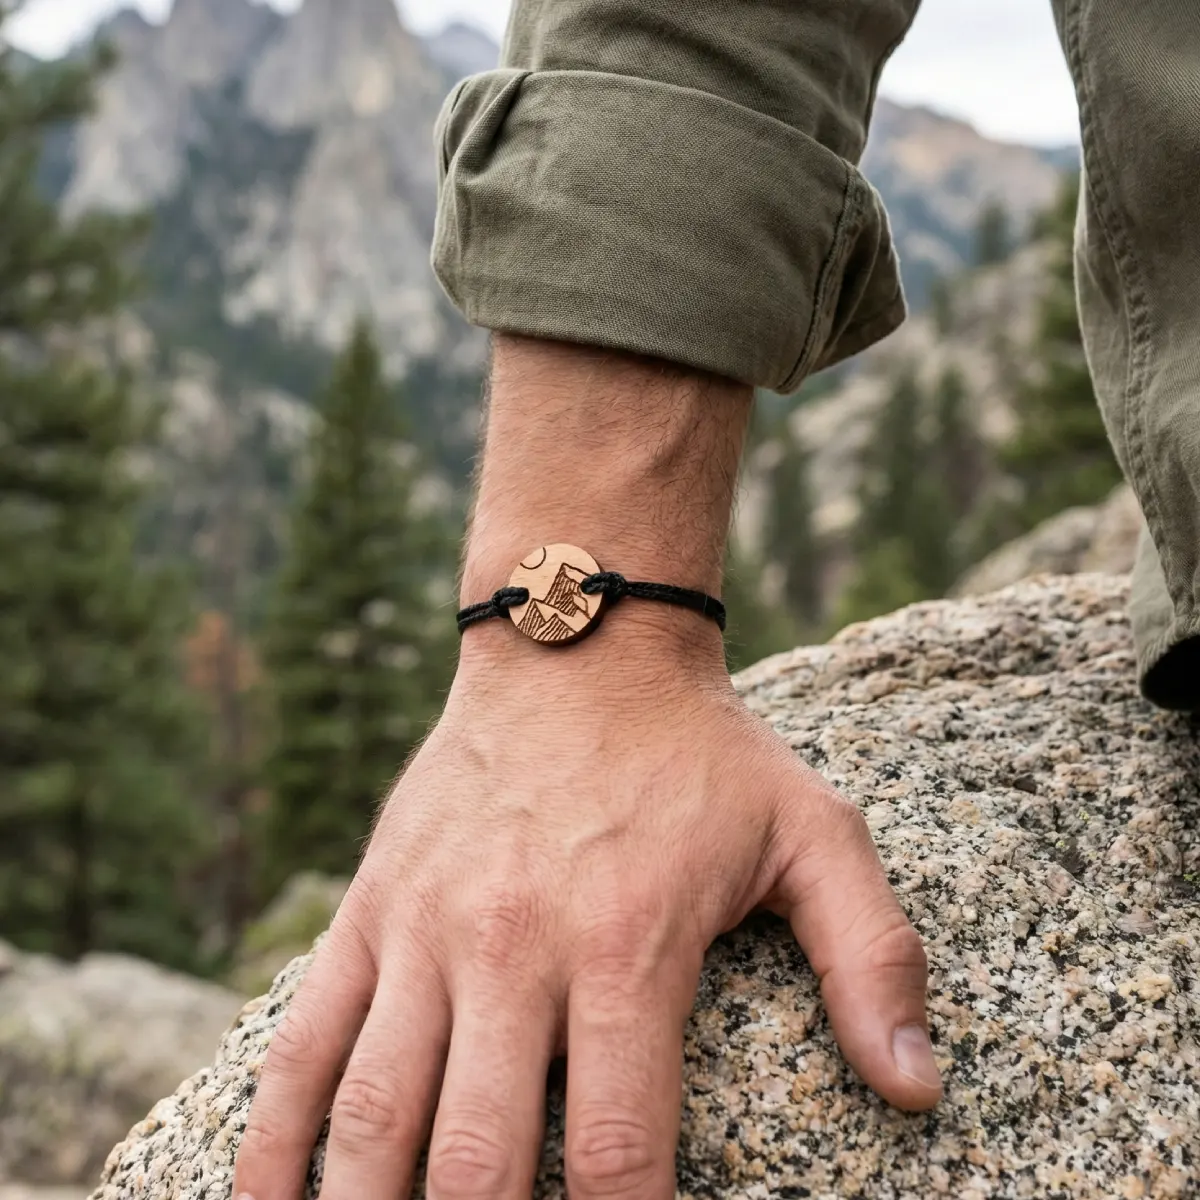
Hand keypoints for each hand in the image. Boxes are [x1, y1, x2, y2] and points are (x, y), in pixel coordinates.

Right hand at [233, 623, 939, 1199]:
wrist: (578, 646)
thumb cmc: (701, 750)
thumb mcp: (814, 831)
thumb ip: (875, 959)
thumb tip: (920, 1089)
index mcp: (627, 947)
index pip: (623, 1160)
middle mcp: (513, 948)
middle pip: (481, 1165)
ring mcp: (425, 931)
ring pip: (376, 1118)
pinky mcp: (370, 909)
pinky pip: (303, 1043)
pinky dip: (277, 1144)